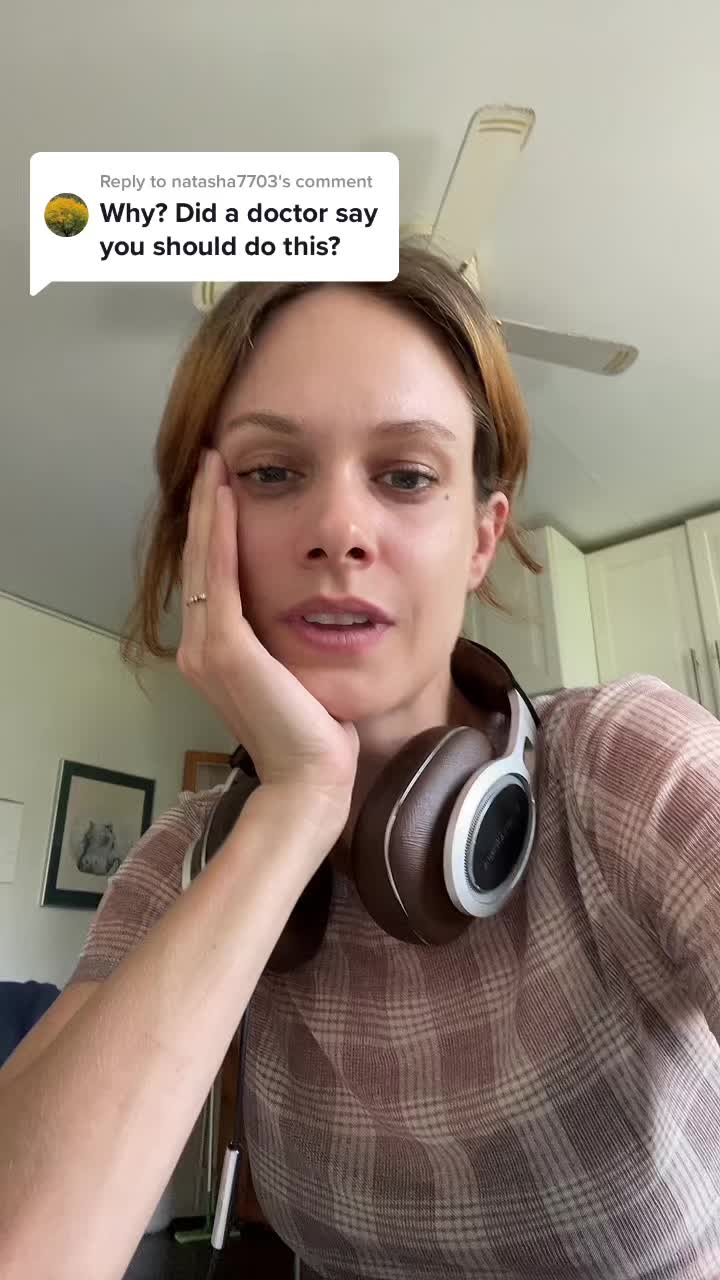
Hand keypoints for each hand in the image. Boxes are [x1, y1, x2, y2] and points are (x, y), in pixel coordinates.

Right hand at [176, 449, 359, 825]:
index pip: (210, 576)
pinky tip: (227, 494)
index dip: (213, 528)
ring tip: (215, 463)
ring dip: (208, 508)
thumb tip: (309, 604)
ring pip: (203, 561)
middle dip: (205, 507)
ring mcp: (206, 648)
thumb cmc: (317, 733)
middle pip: (199, 560)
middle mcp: (198, 648)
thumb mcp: (298, 672)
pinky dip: (220, 532)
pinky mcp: (224, 649)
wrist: (313, 779)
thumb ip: (286, 638)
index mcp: (213, 654)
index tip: (225, 484)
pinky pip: (219, 575)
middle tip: (212, 457)